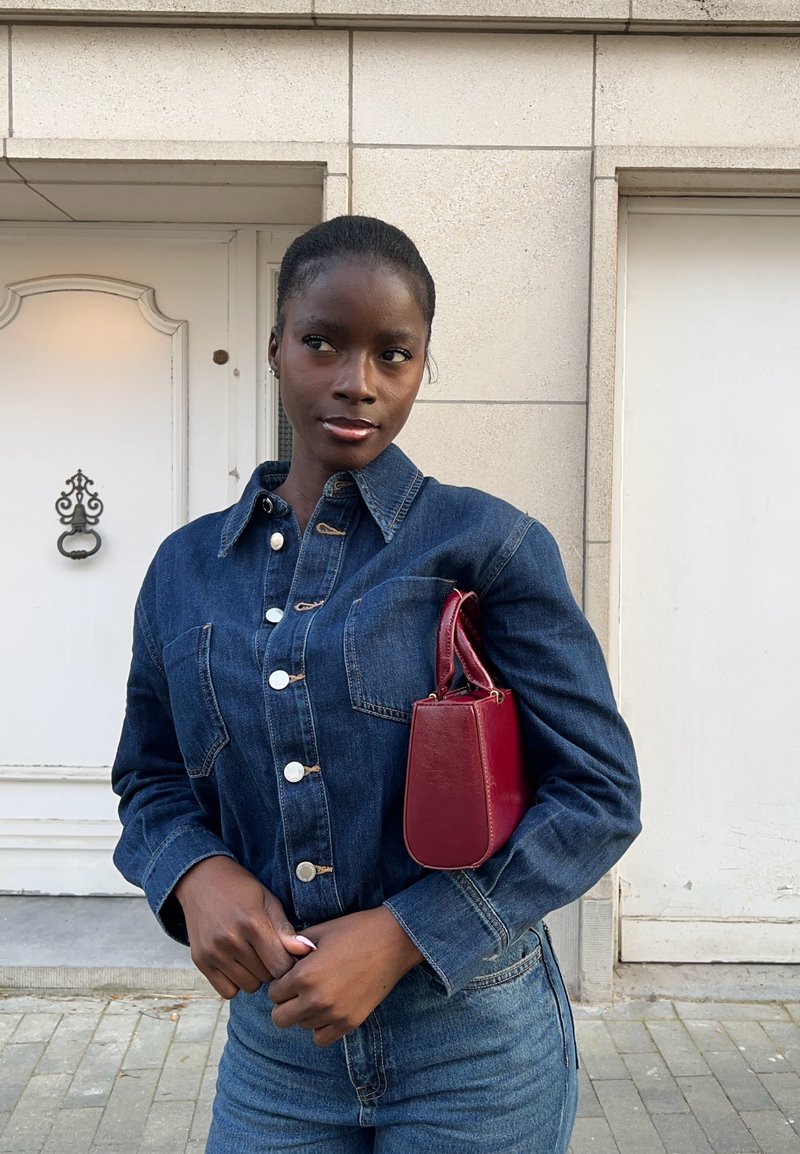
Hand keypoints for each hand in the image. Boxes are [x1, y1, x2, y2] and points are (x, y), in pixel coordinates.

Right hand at [174, 856, 312, 998]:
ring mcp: (213, 952)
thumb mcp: (268, 900)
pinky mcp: (200, 961)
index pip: (281, 965)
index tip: (288, 955)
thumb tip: (307, 951)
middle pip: (266, 977)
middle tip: (267, 950)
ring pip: (249, 986)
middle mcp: (230, 940)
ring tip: (251, 954)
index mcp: (252, 923)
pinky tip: (237, 963)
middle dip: (271, 967)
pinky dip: (235, 982)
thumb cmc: (240, 889)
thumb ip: (285, 930)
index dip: (289, 963)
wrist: (201, 879)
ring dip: (255, 975)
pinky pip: (227, 991)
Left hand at [268, 907, 422, 1046]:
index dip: (280, 982)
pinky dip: (320, 1026)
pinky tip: (328, 1007)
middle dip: (286, 1002)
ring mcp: (334, 1014)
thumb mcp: (320, 931)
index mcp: (304, 975)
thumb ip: (293, 946)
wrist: (393, 940)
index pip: (273, 992)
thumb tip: (277, 955)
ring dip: (304, 1012)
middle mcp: (316, 999)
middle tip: (299, 987)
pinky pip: (321, 1038)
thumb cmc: (355, 930)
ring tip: (319, 992)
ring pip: (301, 1026)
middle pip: (280, 1018)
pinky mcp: (350, 1023)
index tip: (292, 974)